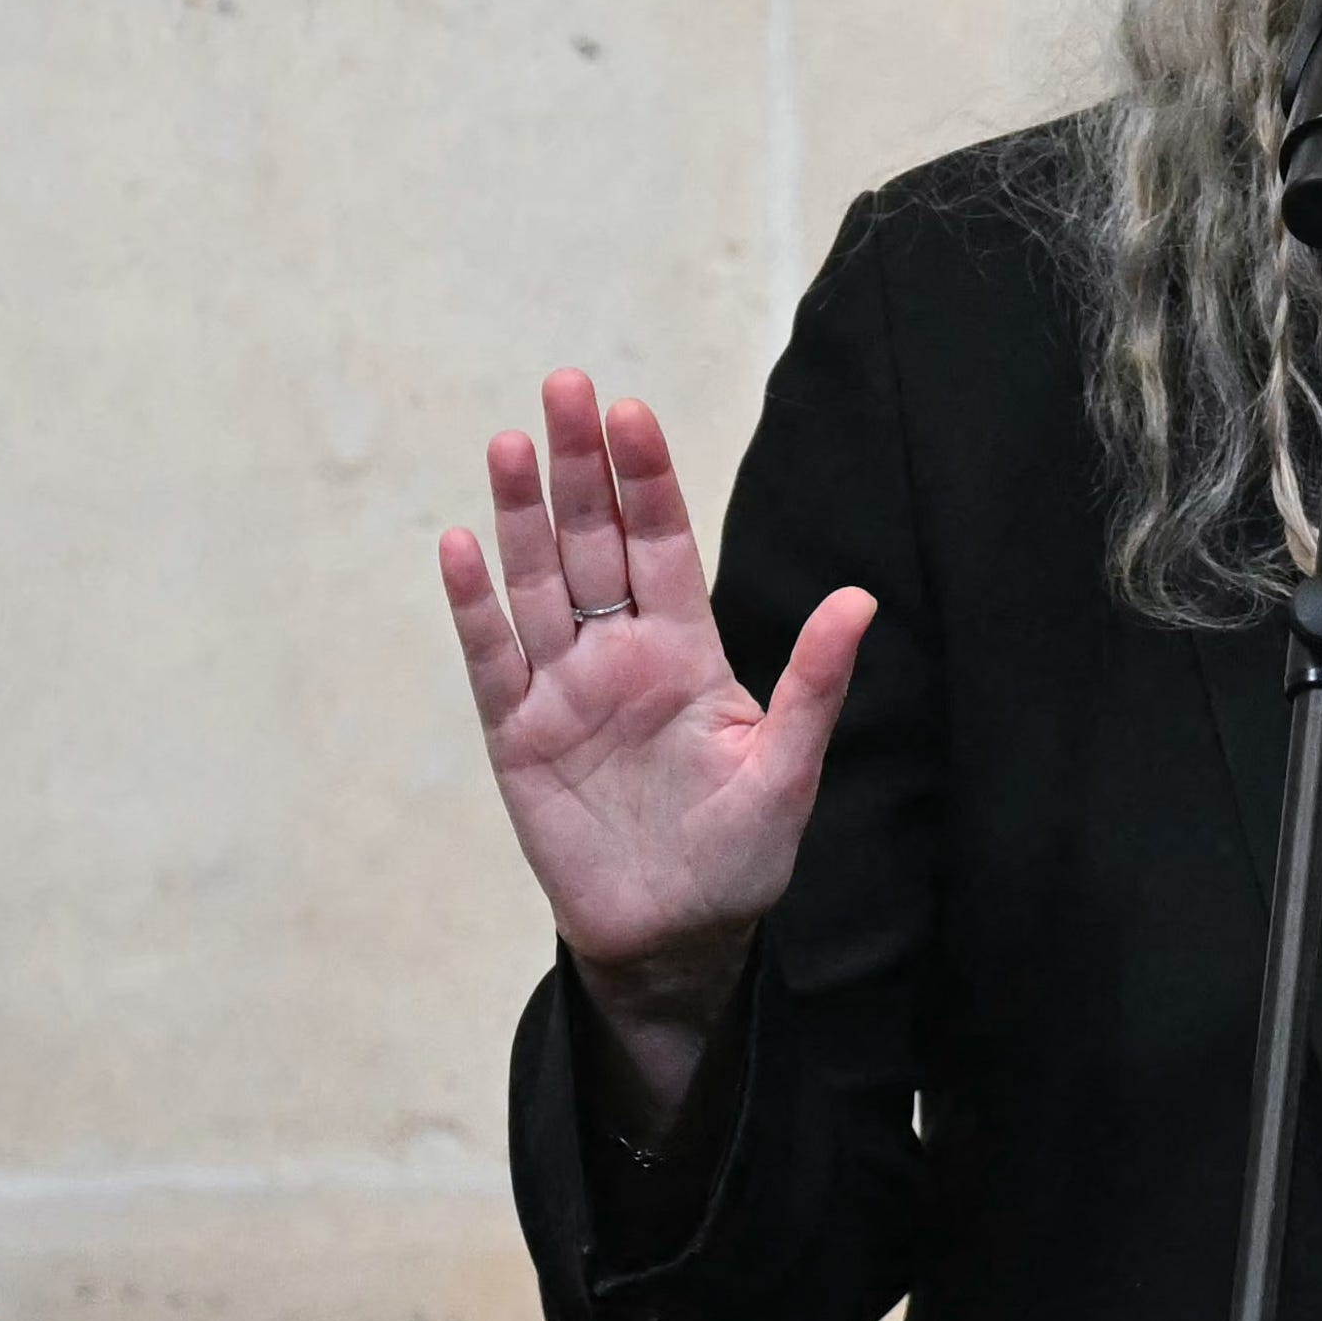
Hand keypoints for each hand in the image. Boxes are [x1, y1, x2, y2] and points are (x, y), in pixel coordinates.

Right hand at [438, 370, 873, 1034]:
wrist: (677, 936)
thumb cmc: (741, 854)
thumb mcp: (789, 768)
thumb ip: (815, 682)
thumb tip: (861, 597)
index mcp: (687, 650)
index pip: (663, 544)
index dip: (647, 479)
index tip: (631, 410)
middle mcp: (620, 654)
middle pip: (593, 543)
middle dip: (580, 467)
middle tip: (565, 385)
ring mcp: (564, 690)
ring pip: (537, 585)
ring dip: (520, 515)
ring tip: (508, 443)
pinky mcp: (518, 737)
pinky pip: (493, 661)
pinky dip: (475, 607)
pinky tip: (460, 547)